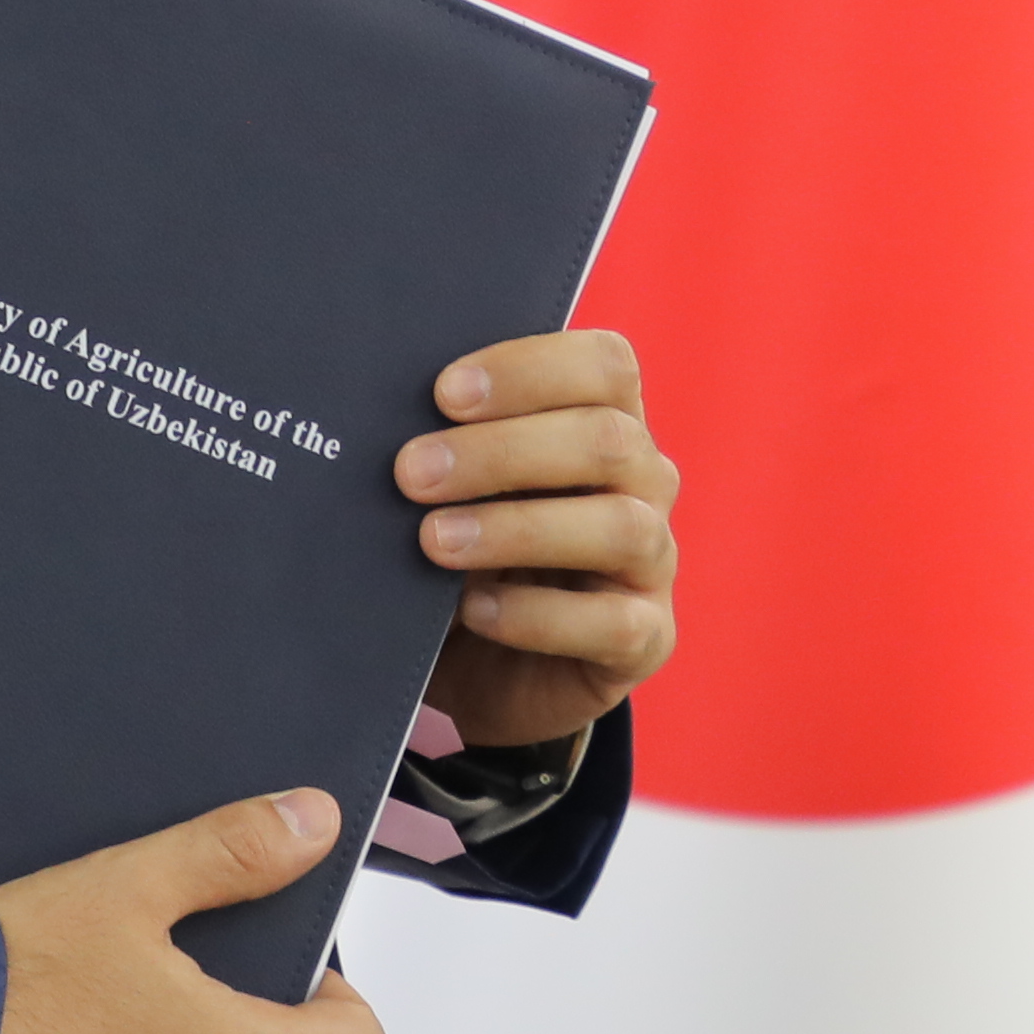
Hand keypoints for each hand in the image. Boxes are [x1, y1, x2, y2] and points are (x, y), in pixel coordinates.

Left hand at [400, 328, 678, 758]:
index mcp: (606, 421)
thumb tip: (380, 420)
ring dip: (520, 528)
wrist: (487, 667)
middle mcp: (644, 483)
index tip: (445, 393)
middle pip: (607, 441)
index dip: (531, 369)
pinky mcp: (647, 638)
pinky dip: (539, 615)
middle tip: (412, 472)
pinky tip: (475, 610)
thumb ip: (445, 448)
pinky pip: (614, 624)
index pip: (606, 366)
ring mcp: (653, 562)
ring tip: (435, 541)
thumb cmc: (468, 552)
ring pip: (621, 527)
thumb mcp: (456, 493)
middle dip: (503, 452)